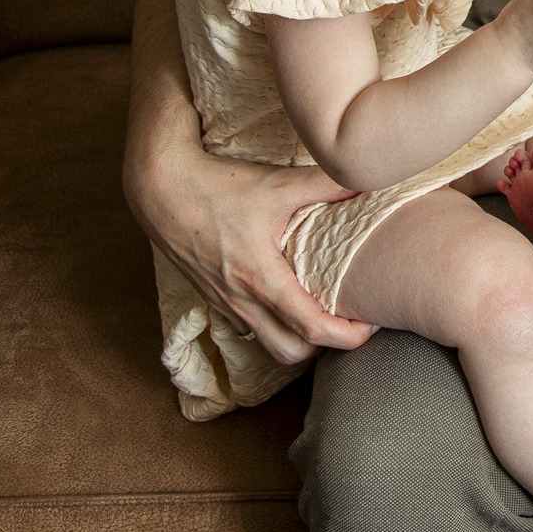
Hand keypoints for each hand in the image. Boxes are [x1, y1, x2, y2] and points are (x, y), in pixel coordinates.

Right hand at [126, 144, 374, 362]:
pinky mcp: (212, 296)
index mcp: (260, 279)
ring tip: (323, 311)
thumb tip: (369, 179)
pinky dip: (272, 324)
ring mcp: (223, 302)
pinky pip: (248, 326)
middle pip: (290, 353)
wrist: (160, 187)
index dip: (348, 336)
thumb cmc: (219, 186)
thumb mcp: (278, 183)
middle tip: (350, 319)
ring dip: (296, 338)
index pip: (312, 329)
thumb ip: (327, 184)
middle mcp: (240, 300)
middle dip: (324, 346)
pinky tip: (288, 297)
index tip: (371, 324)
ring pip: (266, 343)